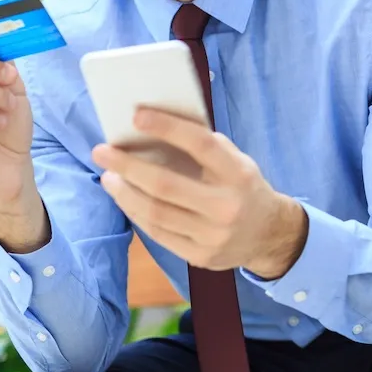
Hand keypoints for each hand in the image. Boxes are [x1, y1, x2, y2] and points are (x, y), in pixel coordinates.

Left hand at [92, 108, 308, 277]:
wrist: (269, 236)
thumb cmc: (245, 189)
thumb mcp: (238, 163)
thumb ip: (207, 149)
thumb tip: (157, 131)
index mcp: (239, 175)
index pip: (201, 145)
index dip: (168, 128)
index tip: (137, 115)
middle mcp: (227, 206)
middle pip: (166, 185)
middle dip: (128, 166)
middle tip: (102, 152)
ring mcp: (212, 235)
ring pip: (156, 212)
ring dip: (125, 193)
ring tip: (108, 176)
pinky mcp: (200, 256)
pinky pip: (158, 234)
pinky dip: (136, 213)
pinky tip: (125, 199)